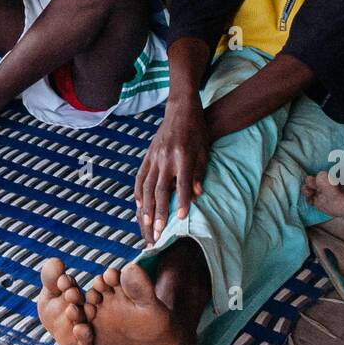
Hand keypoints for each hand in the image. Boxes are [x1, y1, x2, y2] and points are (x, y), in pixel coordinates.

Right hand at [134, 97, 209, 243]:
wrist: (181, 109)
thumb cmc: (198, 131)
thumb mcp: (205, 150)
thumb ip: (200, 173)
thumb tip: (197, 195)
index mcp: (184, 156)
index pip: (183, 183)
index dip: (181, 201)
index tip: (179, 219)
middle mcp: (166, 157)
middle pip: (161, 189)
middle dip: (159, 213)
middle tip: (158, 234)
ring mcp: (154, 157)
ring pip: (147, 187)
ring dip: (146, 209)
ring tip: (146, 227)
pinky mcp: (147, 156)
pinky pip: (140, 178)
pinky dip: (138, 194)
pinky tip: (139, 208)